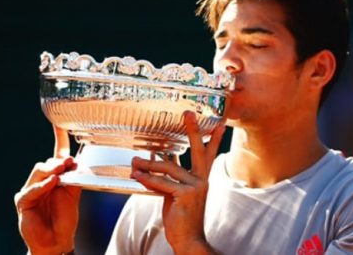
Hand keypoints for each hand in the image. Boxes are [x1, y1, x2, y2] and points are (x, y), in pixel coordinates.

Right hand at [14, 126, 81, 254]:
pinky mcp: (23, 202)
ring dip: (51, 170)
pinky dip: (43, 186)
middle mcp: (41, 181)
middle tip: (69, 162)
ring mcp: (30, 190)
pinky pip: (31, 190)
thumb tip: (76, 162)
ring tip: (61, 171)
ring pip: (38, 172)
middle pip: (46, 163)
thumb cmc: (64, 218)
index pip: (57, 154)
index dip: (59, 139)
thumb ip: (75, 178)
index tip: (59, 124)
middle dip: (58, 161)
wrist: (57, 239)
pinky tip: (52, 183)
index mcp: (54, 177)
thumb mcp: (74, 195)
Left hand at [131, 111, 225, 254]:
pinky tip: (137, 175)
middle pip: (198, 150)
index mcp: (201, 179)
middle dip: (193, 130)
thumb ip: (167, 178)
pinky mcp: (186, 195)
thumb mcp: (174, 195)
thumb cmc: (181, 219)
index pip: (208, 154)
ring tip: (134, 160)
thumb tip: (152, 163)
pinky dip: (148, 179)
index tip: (218, 122)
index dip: (213, 138)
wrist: (189, 240)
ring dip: (149, 164)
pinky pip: (163, 183)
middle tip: (188, 113)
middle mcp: (201, 180)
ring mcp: (195, 187)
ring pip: (169, 168)